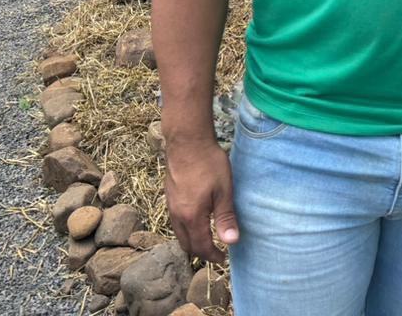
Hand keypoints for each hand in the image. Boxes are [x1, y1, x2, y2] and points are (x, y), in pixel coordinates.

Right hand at [164, 138, 238, 262]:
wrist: (187, 141)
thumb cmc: (208, 163)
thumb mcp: (223, 191)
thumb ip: (225, 217)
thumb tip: (231, 242)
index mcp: (191, 216)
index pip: (200, 246)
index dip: (212, 256)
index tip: (223, 259)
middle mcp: (177, 214)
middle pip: (186, 244)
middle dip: (201, 252)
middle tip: (216, 252)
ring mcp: (170, 204)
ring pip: (179, 233)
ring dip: (192, 241)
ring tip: (206, 238)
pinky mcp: (169, 195)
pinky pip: (175, 221)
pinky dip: (186, 228)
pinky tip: (196, 220)